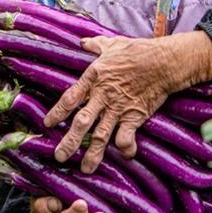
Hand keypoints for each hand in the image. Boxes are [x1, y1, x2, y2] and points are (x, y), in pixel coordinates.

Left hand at [44, 31, 211, 172]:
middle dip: (69, 141)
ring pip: (101, 135)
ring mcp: (119, 108)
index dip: (57, 112)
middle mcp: (102, 96)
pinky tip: (124, 156)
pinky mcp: (135, 116)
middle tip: (59, 156)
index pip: (70, 98)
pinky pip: (127, 137)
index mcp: (93, 78)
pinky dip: (125, 148)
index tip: (47, 124)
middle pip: (81, 122)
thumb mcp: (112, 44)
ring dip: (93, 154)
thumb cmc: (137, 50)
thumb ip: (96, 46)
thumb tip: (84, 42)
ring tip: (85, 170)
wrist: (163, 60)